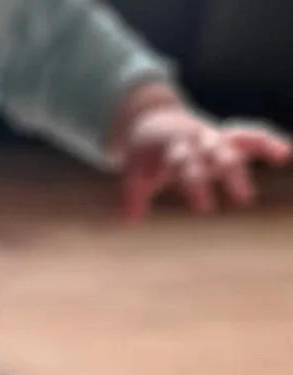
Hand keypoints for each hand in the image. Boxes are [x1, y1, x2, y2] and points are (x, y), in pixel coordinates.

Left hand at [120, 106, 290, 222]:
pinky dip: (267, 140)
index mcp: (174, 148)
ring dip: (259, 145)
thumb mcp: (133, 174)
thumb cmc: (143, 155)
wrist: (151, 121)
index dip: (195, 185)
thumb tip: (128, 222)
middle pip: (217, 153)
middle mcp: (198, 139)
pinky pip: (249, 135)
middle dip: (231, 173)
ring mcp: (214, 135)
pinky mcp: (226, 136)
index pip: (186, 166)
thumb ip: (132, 198)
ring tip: (281, 155)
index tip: (203, 209)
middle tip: (244, 198)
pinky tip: (285, 153)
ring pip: (239, 136)